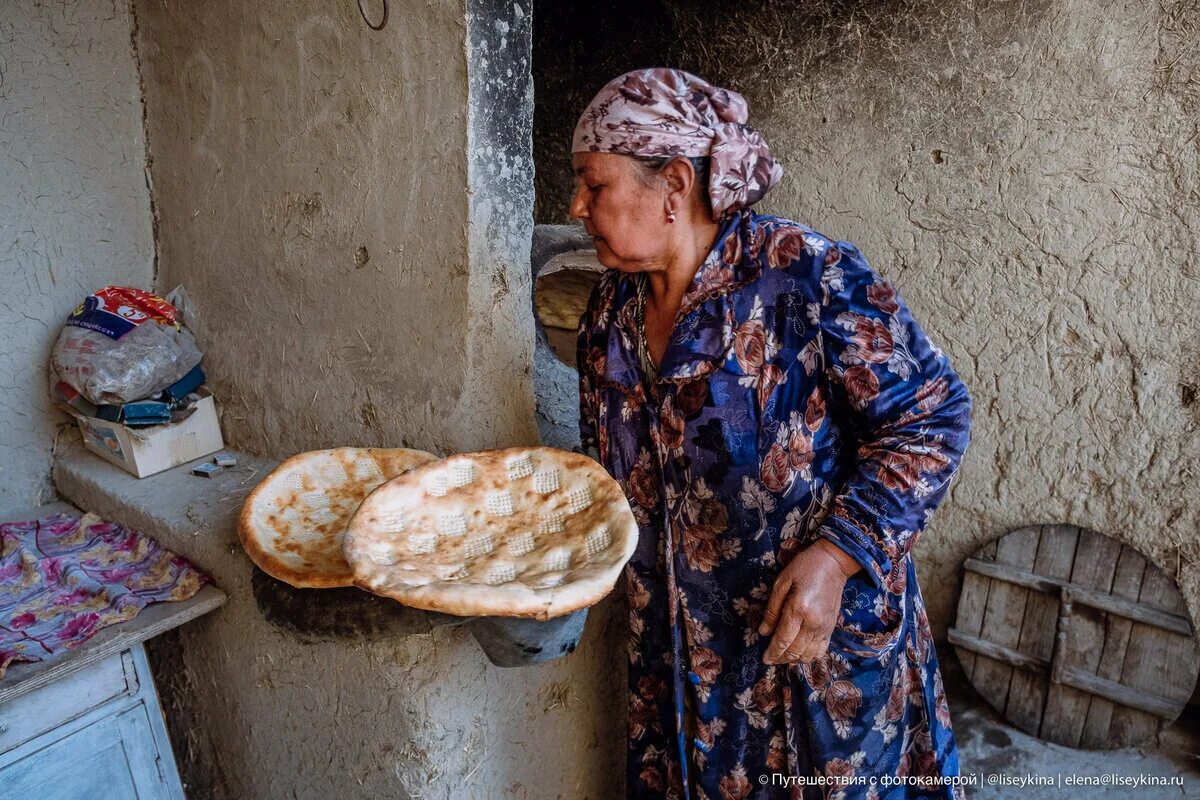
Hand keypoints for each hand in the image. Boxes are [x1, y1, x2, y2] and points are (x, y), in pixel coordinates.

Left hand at [758, 539, 859, 664]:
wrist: (833, 563)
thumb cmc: (804, 568)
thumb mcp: (781, 583)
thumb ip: (772, 609)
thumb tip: (763, 631)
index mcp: (798, 608)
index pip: (783, 639)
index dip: (772, 652)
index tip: (764, 658)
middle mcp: (813, 622)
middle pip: (795, 650)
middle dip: (781, 658)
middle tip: (770, 659)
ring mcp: (824, 627)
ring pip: (808, 655)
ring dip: (794, 660)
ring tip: (783, 657)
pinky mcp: (831, 628)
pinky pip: (821, 651)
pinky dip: (809, 657)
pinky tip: (799, 654)